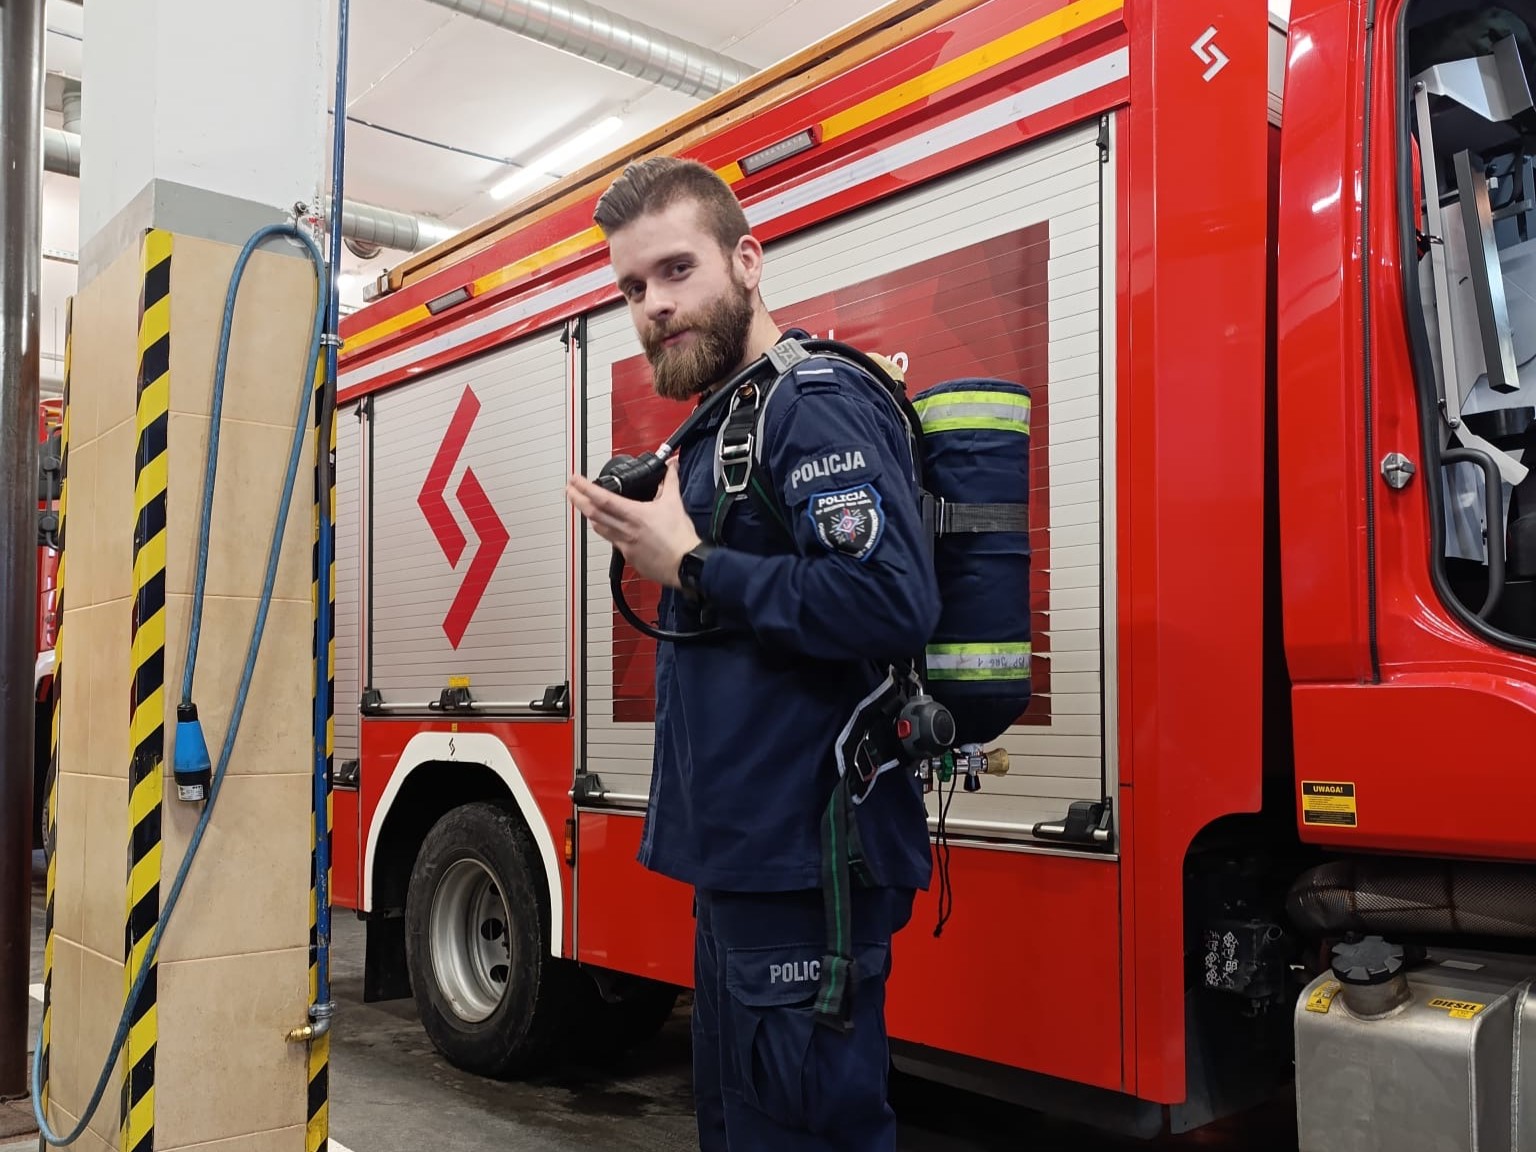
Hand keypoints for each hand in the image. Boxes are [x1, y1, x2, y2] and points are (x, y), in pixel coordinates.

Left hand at [566, 458, 701, 588]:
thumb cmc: (680, 538)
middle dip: (577, 500)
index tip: (575, 480)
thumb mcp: (675, 503)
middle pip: (593, 514)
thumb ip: (670, 481)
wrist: (686, 564)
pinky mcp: (629, 557)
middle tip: (569, 491)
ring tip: (587, 509)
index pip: (603, 498)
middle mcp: (625, 530)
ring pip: (600, 529)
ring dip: (591, 518)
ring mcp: (624, 545)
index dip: (585, 488)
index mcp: (634, 514)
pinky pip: (614, 543)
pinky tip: (612, 530)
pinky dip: (609, 533)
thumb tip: (671, 466)